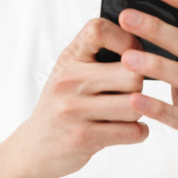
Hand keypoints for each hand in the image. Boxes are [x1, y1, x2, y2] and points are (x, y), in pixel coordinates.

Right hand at [17, 18, 147, 177]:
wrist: (34, 148)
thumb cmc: (61, 105)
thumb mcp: (69, 71)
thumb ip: (97, 55)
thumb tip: (142, 47)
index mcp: (69, 59)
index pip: (99, 30)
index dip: (126, 38)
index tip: (132, 53)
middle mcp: (69, 81)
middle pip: (131, 74)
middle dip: (139, 85)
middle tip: (130, 91)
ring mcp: (74, 110)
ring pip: (135, 105)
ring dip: (140, 111)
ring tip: (127, 112)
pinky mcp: (83, 138)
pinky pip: (132, 132)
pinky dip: (139, 132)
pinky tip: (128, 129)